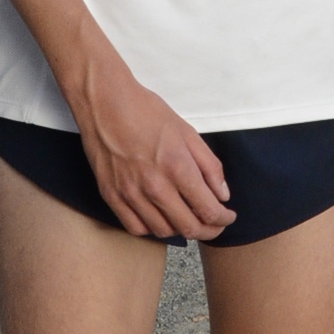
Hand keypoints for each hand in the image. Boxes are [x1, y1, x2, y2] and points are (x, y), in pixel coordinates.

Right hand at [72, 50, 234, 240]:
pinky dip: (152, 228)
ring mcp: (130, 194)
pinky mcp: (111, 196)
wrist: (105, 102)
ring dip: (181, 230)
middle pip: (189, 227)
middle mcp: (154, 186)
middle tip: (214, 225)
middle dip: (208, 230)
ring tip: (188, 218)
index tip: (228, 217)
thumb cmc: (147, 112)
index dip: (223, 219)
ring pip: (163, 231)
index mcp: (178, 167)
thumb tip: (222, 195)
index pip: (208, 210)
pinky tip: (160, 217)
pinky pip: (136, 228)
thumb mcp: (187, 132)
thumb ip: (209, 166)